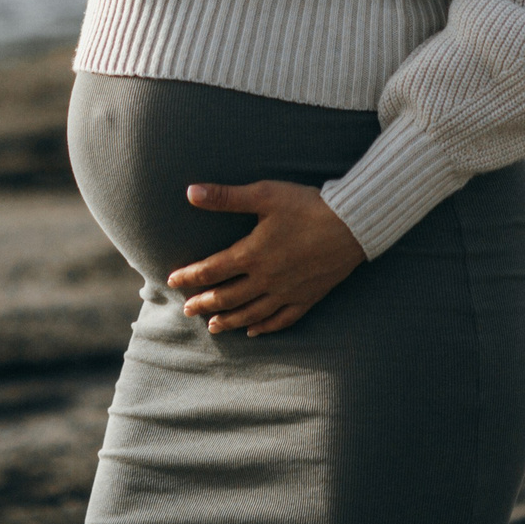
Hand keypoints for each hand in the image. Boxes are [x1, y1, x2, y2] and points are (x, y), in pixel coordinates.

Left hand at [166, 179, 365, 336]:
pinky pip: (281, 320)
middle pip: (227, 297)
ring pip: (251, 314)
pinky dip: (264, 328)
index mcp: (252, 254)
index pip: (211, 270)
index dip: (189, 277)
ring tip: (213, 327)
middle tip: (187, 310)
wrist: (353, 224)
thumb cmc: (308, 205)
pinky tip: (254, 331)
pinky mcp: (307, 297)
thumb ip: (226, 197)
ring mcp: (287, 292)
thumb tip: (190, 192)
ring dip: (229, 321)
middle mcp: (266, 279)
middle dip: (203, 304)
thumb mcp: (264, 195)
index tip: (172, 282)